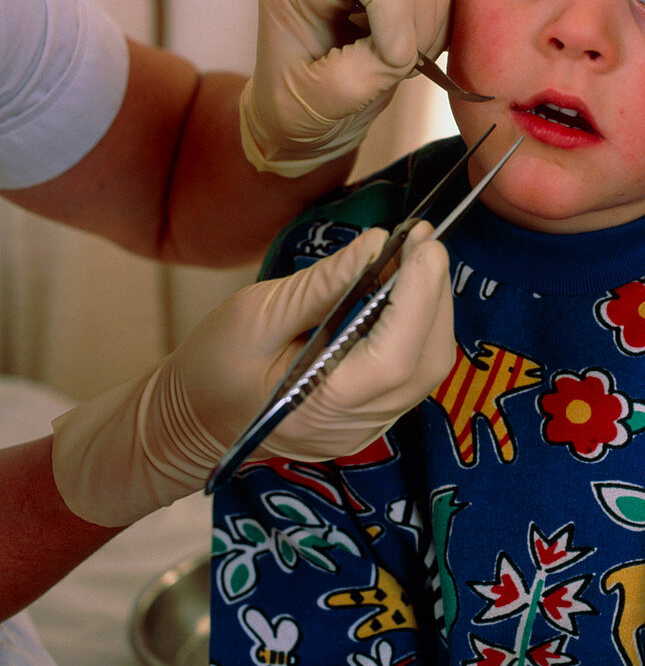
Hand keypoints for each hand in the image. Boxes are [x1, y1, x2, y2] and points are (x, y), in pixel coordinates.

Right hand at [51, 225, 453, 525]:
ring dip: (430, 306)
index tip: (421, 240)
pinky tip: (402, 290)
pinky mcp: (373, 416)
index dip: (419, 294)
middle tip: (421, 238)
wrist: (191, 421)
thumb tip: (376, 244)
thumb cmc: (213, 366)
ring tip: (414, 257)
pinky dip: (418, 324)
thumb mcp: (255, 313)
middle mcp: (357, 425)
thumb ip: (322, 284)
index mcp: (320, 405)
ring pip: (426, 365)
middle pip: (424, 360)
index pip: (395, 355)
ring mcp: (370, 427)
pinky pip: (413, 369)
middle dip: (432, 293)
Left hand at [240, 0, 453, 175]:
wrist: (300, 112)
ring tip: (399, 65)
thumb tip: (406, 51)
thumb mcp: (316, 101)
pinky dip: (438, 29)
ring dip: (429, 27)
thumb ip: (361, 74)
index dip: (393, 2)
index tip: (395, 58)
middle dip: (416, 22)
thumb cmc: (293, 105)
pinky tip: (409, 56)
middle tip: (397, 69)